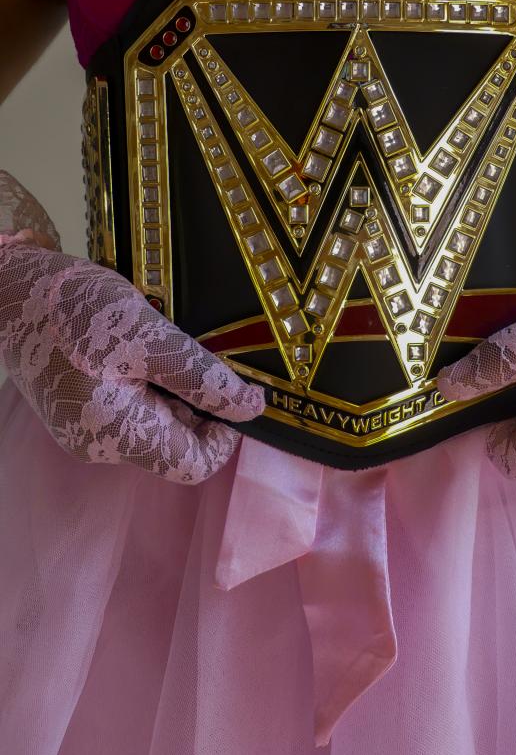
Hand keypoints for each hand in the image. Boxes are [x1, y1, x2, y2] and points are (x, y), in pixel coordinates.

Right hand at [0, 171, 264, 483]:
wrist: (8, 288)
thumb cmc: (75, 309)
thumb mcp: (150, 337)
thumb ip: (201, 376)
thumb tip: (252, 407)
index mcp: (117, 435)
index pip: (193, 465)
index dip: (224, 435)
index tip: (233, 393)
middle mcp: (100, 445)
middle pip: (174, 445)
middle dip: (196, 406)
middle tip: (197, 355)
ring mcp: (85, 429)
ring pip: (153, 425)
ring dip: (173, 392)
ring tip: (163, 345)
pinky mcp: (78, 409)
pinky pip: (130, 410)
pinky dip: (148, 384)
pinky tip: (141, 348)